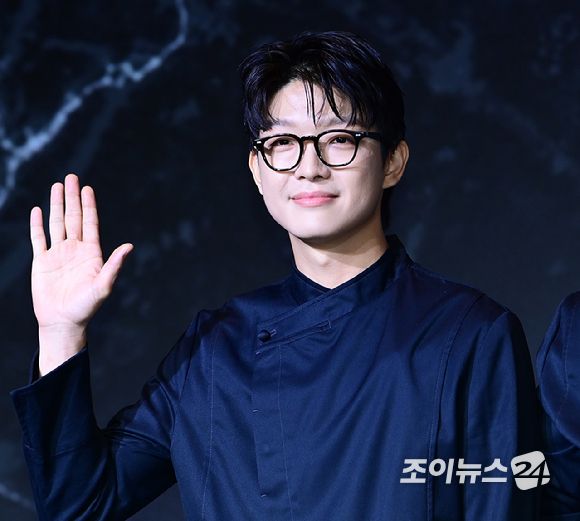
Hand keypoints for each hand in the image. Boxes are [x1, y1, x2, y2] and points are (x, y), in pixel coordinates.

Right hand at [30, 173, 132, 334]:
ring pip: (56, 223)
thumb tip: (129, 246)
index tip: (87, 188)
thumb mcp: (103, 286)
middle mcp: (75, 250)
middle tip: (71, 177)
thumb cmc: (86, 307)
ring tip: (57, 186)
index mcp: (91, 253)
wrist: (62, 322)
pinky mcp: (41, 262)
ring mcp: (58, 254)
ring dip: (56, 205)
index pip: (90, 223)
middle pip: (73, 217)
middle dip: (72, 197)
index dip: (89, 205)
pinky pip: (39, 239)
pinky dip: (37, 225)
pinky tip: (37, 210)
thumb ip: (114, 265)